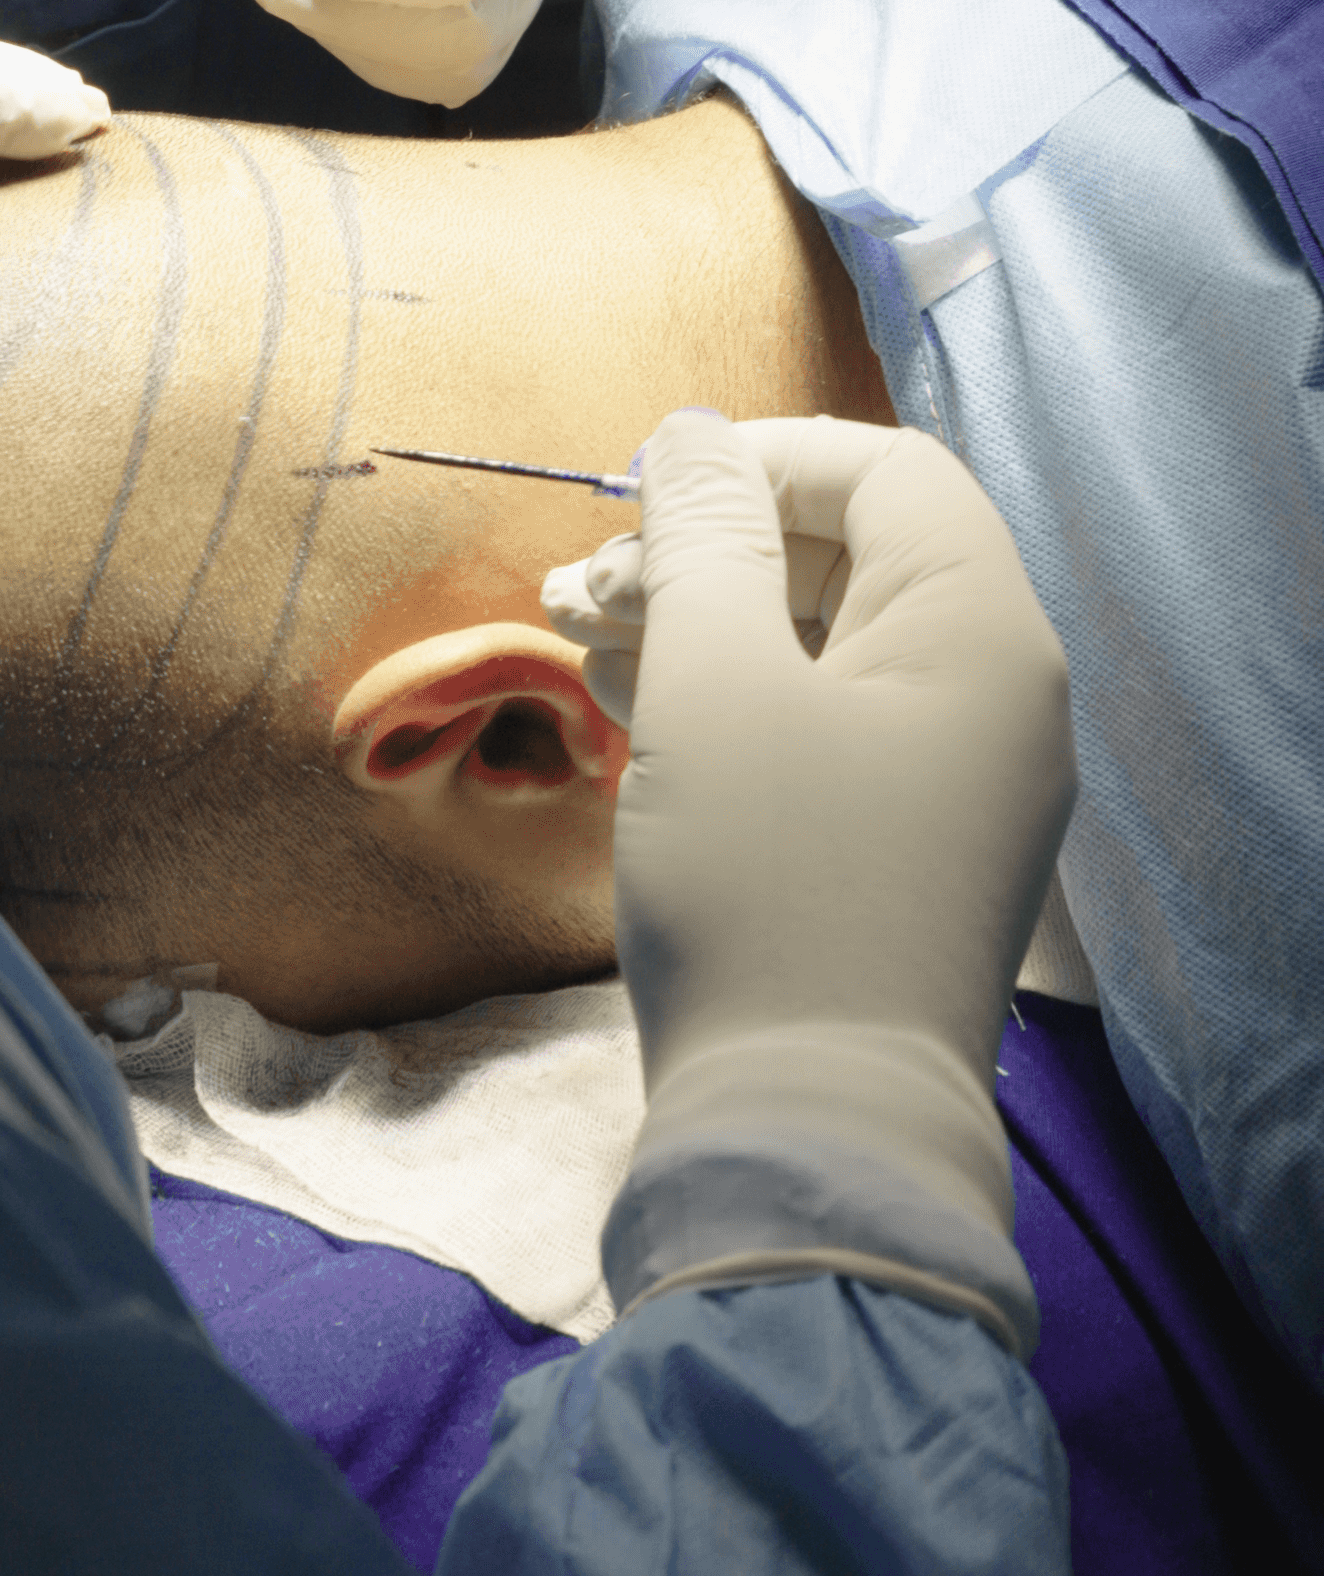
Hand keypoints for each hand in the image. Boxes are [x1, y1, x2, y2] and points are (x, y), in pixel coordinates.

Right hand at [544, 411, 1076, 1336]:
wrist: (810, 1141)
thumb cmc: (765, 888)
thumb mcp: (714, 686)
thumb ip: (702, 538)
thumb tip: (693, 434)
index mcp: (982, 632)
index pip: (887, 472)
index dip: (759, 458)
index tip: (640, 489)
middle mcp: (998, 694)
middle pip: (855, 553)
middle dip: (710, 546)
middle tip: (582, 585)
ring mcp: (962, 780)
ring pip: (828, 641)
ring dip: (704, 620)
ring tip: (577, 638)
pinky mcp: (912, 847)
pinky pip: (829, 723)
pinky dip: (734, 696)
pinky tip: (627, 704)